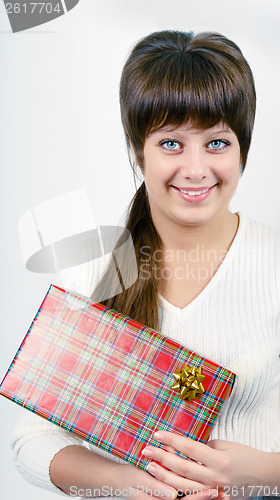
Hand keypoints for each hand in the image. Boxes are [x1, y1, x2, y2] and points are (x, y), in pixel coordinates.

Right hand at [112, 462, 213, 499]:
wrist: (116, 479)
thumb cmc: (127, 478)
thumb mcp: (138, 481)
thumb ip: (155, 488)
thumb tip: (172, 495)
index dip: (200, 497)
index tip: (214, 492)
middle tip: (224, 495)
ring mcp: (167, 499)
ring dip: (205, 498)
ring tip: (222, 494)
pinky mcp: (167, 495)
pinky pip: (184, 496)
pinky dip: (196, 493)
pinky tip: (208, 487)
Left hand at [141, 431, 275, 499]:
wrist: (264, 477)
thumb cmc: (246, 456)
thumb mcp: (226, 446)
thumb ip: (205, 447)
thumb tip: (185, 447)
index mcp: (219, 460)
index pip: (190, 448)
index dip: (172, 440)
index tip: (156, 433)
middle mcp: (215, 477)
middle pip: (182, 468)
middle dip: (162, 458)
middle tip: (146, 450)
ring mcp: (213, 490)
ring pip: (184, 486)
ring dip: (164, 476)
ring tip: (150, 466)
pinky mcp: (213, 498)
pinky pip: (192, 494)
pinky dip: (177, 488)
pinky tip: (165, 482)